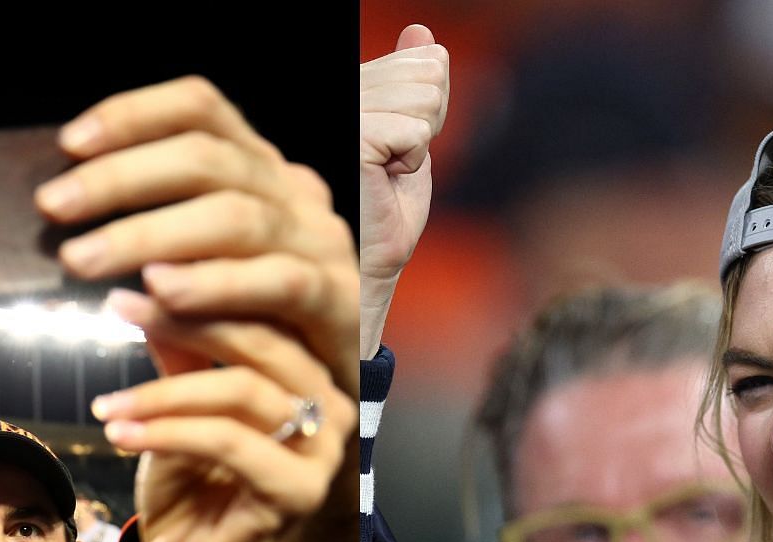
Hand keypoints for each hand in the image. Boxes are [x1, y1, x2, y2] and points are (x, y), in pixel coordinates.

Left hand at [37, 76, 357, 398]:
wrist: (325, 406)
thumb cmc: (248, 336)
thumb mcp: (196, 275)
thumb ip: (151, 241)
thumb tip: (68, 213)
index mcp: (260, 173)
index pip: (201, 110)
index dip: (136, 114)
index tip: (68, 143)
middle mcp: (295, 195)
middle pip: (207, 158)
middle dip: (122, 178)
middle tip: (54, 206)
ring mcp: (322, 245)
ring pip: (236, 217)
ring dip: (151, 233)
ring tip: (84, 258)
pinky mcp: (339, 302)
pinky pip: (278, 282)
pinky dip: (216, 285)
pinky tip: (161, 293)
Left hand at [92, 292, 354, 541]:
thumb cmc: (187, 489)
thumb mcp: (175, 406)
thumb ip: (179, 352)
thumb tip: (156, 279)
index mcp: (312, 377)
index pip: (268, 312)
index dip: (200, 289)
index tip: (132, 284)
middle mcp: (334, 410)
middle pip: (263, 341)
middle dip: (184, 322)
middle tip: (121, 309)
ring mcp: (322, 455)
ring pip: (241, 390)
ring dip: (162, 393)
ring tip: (109, 404)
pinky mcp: (298, 494)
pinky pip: (228, 441)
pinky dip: (167, 431)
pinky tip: (121, 433)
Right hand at [360, 25, 448, 359]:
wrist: (361, 277)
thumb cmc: (380, 224)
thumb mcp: (408, 144)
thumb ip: (415, 89)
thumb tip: (423, 34)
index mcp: (350, 89)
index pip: (426, 62)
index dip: (432, 111)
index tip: (397, 152)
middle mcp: (341, 92)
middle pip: (430, 72)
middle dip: (427, 124)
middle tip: (391, 170)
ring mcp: (343, 110)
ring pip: (426, 97)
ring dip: (418, 148)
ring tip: (382, 178)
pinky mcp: (348, 134)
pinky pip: (415, 131)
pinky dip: (411, 165)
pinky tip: (379, 185)